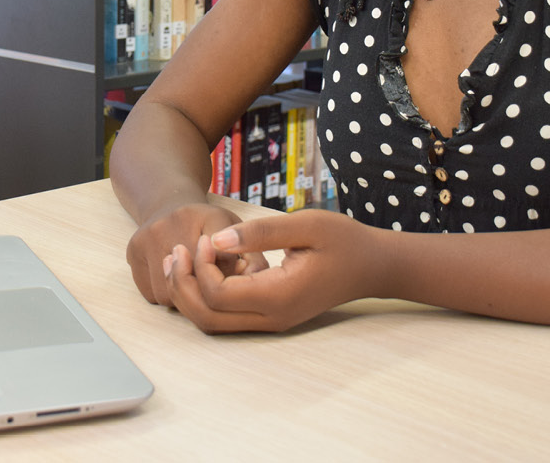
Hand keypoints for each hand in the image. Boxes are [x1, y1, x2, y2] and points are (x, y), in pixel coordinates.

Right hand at [126, 202, 267, 305]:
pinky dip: (165, 294)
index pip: (222, 263)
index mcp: (205, 217)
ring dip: (182, 298)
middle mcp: (172, 225)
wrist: (167, 200)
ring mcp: (147, 238)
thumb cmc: (205, 222)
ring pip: (168, 295)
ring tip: (191, 280)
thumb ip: (251, 253)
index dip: (230, 278)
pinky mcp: (132, 252)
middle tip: (211, 285)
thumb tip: (259, 281)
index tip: (233, 277)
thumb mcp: (233, 229)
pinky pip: (150, 295)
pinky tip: (173, 278)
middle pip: (192, 284)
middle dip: (204, 293)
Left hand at [163, 209, 380, 332]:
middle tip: (176, 252)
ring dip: (190, 294)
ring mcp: (271, 322)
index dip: (201, 267)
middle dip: (182, 287)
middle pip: (208, 319)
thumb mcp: (307, 224)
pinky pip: (227, 318)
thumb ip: (260, 233)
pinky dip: (206, 298)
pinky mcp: (271, 317)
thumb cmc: (344, 241)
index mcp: (278, 296)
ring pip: (214, 324)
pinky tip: (204, 269)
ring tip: (181, 260)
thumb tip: (216, 241)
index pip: (218, 295)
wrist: (373, 266)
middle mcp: (272, 318)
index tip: (205, 237)